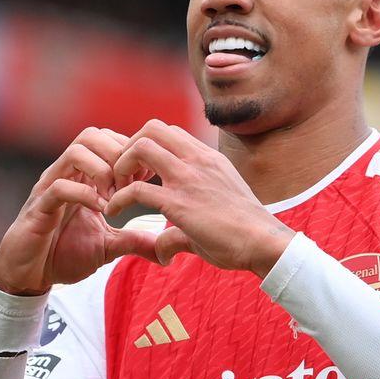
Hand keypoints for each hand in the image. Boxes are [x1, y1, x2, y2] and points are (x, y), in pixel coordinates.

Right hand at [0, 127, 159, 295]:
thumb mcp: (108, 247)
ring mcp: (50, 187)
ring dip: (102, 170)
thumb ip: (134, 241)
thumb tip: (164, 249)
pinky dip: (85, 194)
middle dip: (119, 155)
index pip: (108, 140)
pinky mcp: (39, 207)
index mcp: (82, 176)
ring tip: (114, 196)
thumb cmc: (63, 255)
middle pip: (92, 135)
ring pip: (76, 151)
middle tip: (131, 185)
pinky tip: (101, 210)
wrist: (29, 277)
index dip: (130, 153)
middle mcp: (65, 174)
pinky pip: (60, 186)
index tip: (145, 178)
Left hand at [104, 120, 295, 275]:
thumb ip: (180, 227)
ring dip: (121, 165)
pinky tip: (114, 211)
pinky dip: (119, 198)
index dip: (148, 147)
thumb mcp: (214, 214)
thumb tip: (161, 250)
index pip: (170, 132)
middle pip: (152, 128)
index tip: (141, 172)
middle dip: (130, 146)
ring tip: (117, 188)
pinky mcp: (179, 204)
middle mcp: (198, 160)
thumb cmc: (244, 232)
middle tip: (124, 174)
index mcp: (208, 158)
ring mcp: (188, 178)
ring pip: (142, 147)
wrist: (264, 243)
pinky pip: (137, 190)